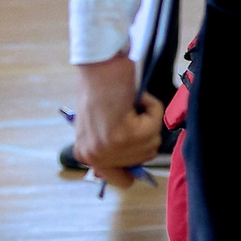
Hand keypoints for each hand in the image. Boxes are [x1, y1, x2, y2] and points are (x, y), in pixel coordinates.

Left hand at [71, 53, 163, 187]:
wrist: (98, 61)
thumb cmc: (100, 85)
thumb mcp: (99, 124)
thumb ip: (113, 146)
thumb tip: (136, 169)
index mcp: (86, 155)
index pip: (120, 179)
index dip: (134, 164)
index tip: (139, 153)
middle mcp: (94, 156)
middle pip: (144, 158)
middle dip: (144, 133)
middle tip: (127, 112)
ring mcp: (109, 149)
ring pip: (152, 143)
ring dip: (147, 119)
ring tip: (129, 103)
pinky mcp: (124, 136)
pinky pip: (155, 127)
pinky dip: (152, 108)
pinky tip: (135, 98)